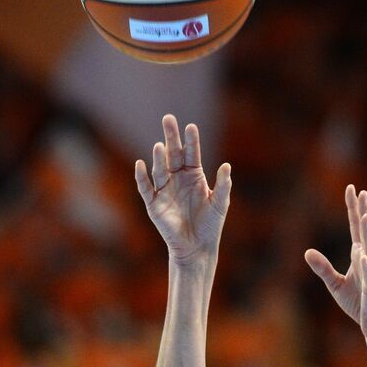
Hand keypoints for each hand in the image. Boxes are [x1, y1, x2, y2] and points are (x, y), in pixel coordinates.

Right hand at [135, 114, 231, 266]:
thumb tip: (227, 166)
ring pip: (160, 169)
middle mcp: (178, 179)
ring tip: (159, 145)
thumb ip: (223, 186)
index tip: (191, 126)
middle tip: (168, 119)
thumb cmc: (210, 225)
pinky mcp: (154, 204)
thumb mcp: (220, 204)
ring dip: (159, 157)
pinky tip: (140, 164)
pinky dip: (142, 177)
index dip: (191, 141)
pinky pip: (145, 187)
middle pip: (173, 154)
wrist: (197, 248)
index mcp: (194, 175)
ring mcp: (165, 190)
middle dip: (171, 137)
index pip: (192, 153)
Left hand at [305, 185, 366, 339]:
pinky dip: (365, 266)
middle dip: (363, 213)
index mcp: (362, 257)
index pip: (357, 229)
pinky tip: (361, 255)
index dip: (354, 209)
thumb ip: (323, 268)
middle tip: (361, 192)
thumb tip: (307, 252)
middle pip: (365, 233)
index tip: (353, 190)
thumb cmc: (359, 304)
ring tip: (365, 217)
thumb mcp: (336, 284)